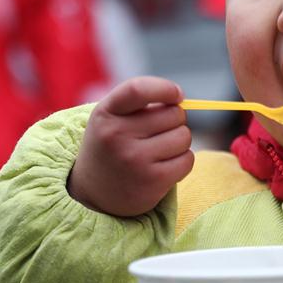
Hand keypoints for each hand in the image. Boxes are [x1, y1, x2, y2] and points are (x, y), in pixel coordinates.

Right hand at [67, 76, 193, 216]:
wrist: (94, 193)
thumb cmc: (112, 145)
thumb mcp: (111, 117)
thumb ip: (140, 101)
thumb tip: (180, 99)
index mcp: (106, 113)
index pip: (139, 90)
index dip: (165, 88)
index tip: (177, 94)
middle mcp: (117, 135)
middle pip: (174, 114)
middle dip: (174, 120)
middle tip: (157, 133)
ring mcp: (135, 159)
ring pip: (184, 137)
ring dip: (179, 142)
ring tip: (158, 150)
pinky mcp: (153, 181)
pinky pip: (188, 160)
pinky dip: (182, 161)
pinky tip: (163, 166)